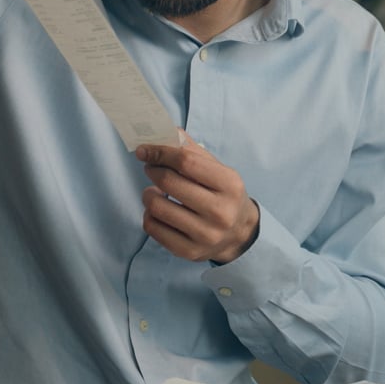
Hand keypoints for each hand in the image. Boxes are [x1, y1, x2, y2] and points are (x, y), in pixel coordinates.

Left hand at [135, 131, 259, 263]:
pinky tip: (158, 210)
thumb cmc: (223, 195)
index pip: (187, 161)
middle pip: (169, 183)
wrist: (239, 234)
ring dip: (148, 194)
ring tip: (153, 191)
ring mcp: (204, 235)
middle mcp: (219, 212)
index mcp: (229, 185)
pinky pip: (153, 228)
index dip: (161, 152)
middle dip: (153, 170)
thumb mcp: (218, 170)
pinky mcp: (188, 251)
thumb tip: (166, 132)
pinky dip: (149, 215)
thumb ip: (192, 151)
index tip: (146, 149)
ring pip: (156, 207)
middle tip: (150, 167)